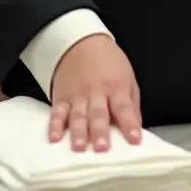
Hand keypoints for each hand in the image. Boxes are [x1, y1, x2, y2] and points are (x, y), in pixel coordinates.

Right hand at [48, 35, 142, 151]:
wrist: (81, 42)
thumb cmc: (108, 63)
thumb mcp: (128, 79)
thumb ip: (132, 106)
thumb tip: (136, 129)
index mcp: (116, 88)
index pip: (124, 108)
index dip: (129, 124)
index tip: (135, 140)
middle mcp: (96, 94)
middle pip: (99, 114)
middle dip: (100, 132)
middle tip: (102, 149)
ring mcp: (77, 96)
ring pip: (78, 116)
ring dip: (78, 132)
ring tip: (80, 147)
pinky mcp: (61, 98)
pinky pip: (58, 113)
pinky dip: (55, 125)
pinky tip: (54, 137)